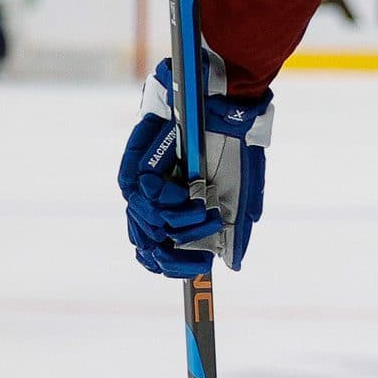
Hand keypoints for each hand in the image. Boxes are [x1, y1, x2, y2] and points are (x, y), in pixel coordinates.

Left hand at [117, 55, 272, 277]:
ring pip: (143, 224)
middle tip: (202, 247)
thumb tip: (233, 264)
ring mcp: (145, 188)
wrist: (228, 108)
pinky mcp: (134, 167)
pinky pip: (139, 195)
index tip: (201, 269)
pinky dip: (161, 198)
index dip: (178, 266)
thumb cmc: (235, 148)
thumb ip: (237, 228)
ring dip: (175, 223)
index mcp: (180, 214)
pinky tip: (182, 192)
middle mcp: (159, 205)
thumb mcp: (242, 193)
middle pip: (147, 247)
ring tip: (202, 210)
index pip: (164, 255)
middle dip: (176, 252)